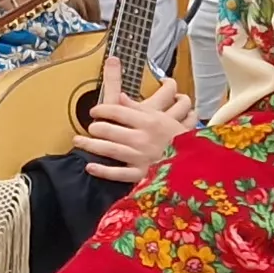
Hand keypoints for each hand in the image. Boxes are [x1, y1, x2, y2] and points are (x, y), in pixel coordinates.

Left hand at [75, 70, 192, 182]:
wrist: (194, 164)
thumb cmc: (175, 138)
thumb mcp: (161, 118)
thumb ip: (138, 108)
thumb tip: (119, 97)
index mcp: (150, 121)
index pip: (119, 112)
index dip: (103, 110)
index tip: (94, 111)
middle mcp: (144, 139)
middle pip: (111, 130)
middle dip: (96, 128)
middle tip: (89, 126)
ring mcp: (142, 158)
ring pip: (111, 150)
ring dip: (92, 145)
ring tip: (79, 141)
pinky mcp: (142, 175)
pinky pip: (119, 174)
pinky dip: (103, 171)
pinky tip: (90, 166)